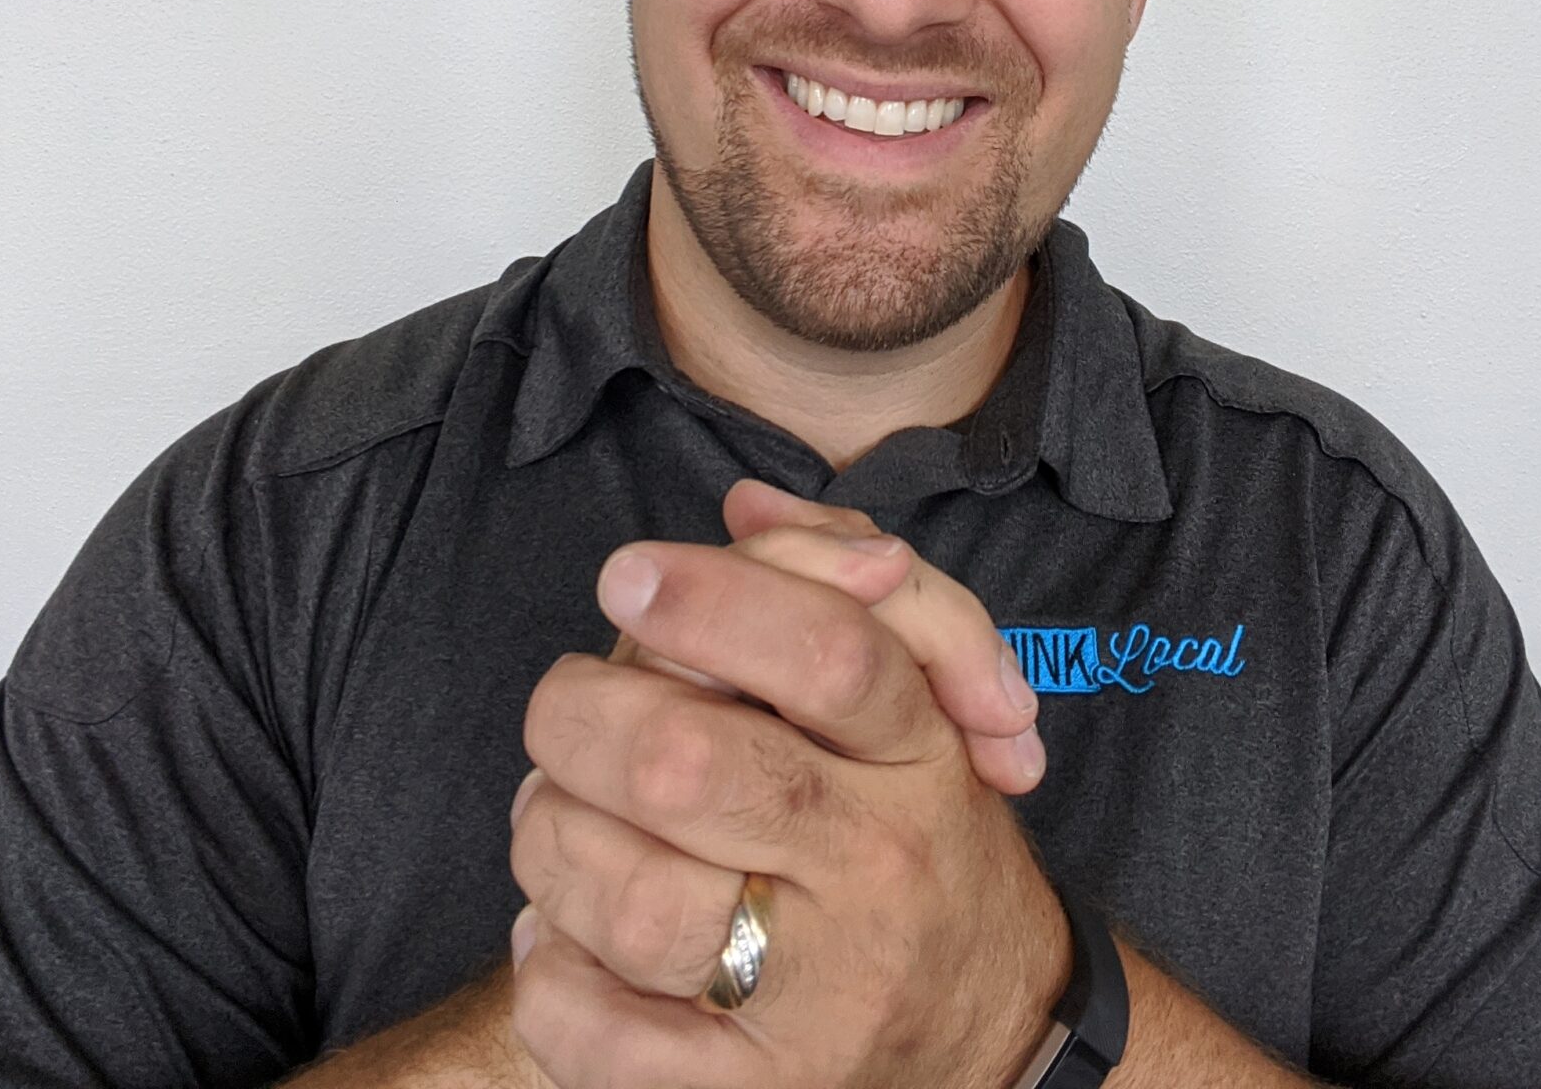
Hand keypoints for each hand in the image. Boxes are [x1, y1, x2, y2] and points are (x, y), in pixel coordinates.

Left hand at [510, 536, 1071, 1087]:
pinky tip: (566, 931)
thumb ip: (830, 579)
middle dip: (584, 717)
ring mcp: (820, 994)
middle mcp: (882, 870)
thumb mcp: (913, 695)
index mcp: (920, 759)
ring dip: (551, 838)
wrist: (991, 1027)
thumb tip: (746, 511)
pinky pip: (598, 1029)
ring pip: (627, 897)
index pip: (831, 654)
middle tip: (567, 710)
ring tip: (557, 815)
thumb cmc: (911, 833)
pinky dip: (549, 969)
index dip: (712, 599)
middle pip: (692, 765)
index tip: (625, 577)